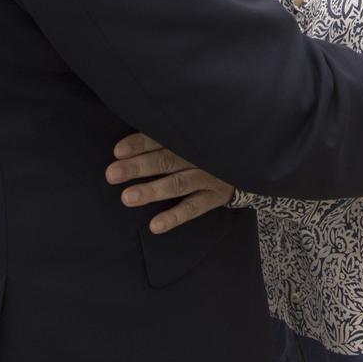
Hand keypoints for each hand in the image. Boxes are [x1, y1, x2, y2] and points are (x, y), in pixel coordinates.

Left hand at [105, 133, 233, 233]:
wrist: (250, 160)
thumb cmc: (208, 147)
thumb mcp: (194, 135)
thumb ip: (169, 135)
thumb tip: (127, 142)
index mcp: (191, 136)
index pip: (162, 137)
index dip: (140, 144)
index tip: (117, 151)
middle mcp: (200, 155)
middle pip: (166, 160)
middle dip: (138, 167)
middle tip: (112, 174)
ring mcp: (210, 176)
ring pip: (178, 184)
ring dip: (152, 191)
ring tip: (127, 198)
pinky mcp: (216, 197)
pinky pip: (194, 209)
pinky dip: (175, 217)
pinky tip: (155, 226)